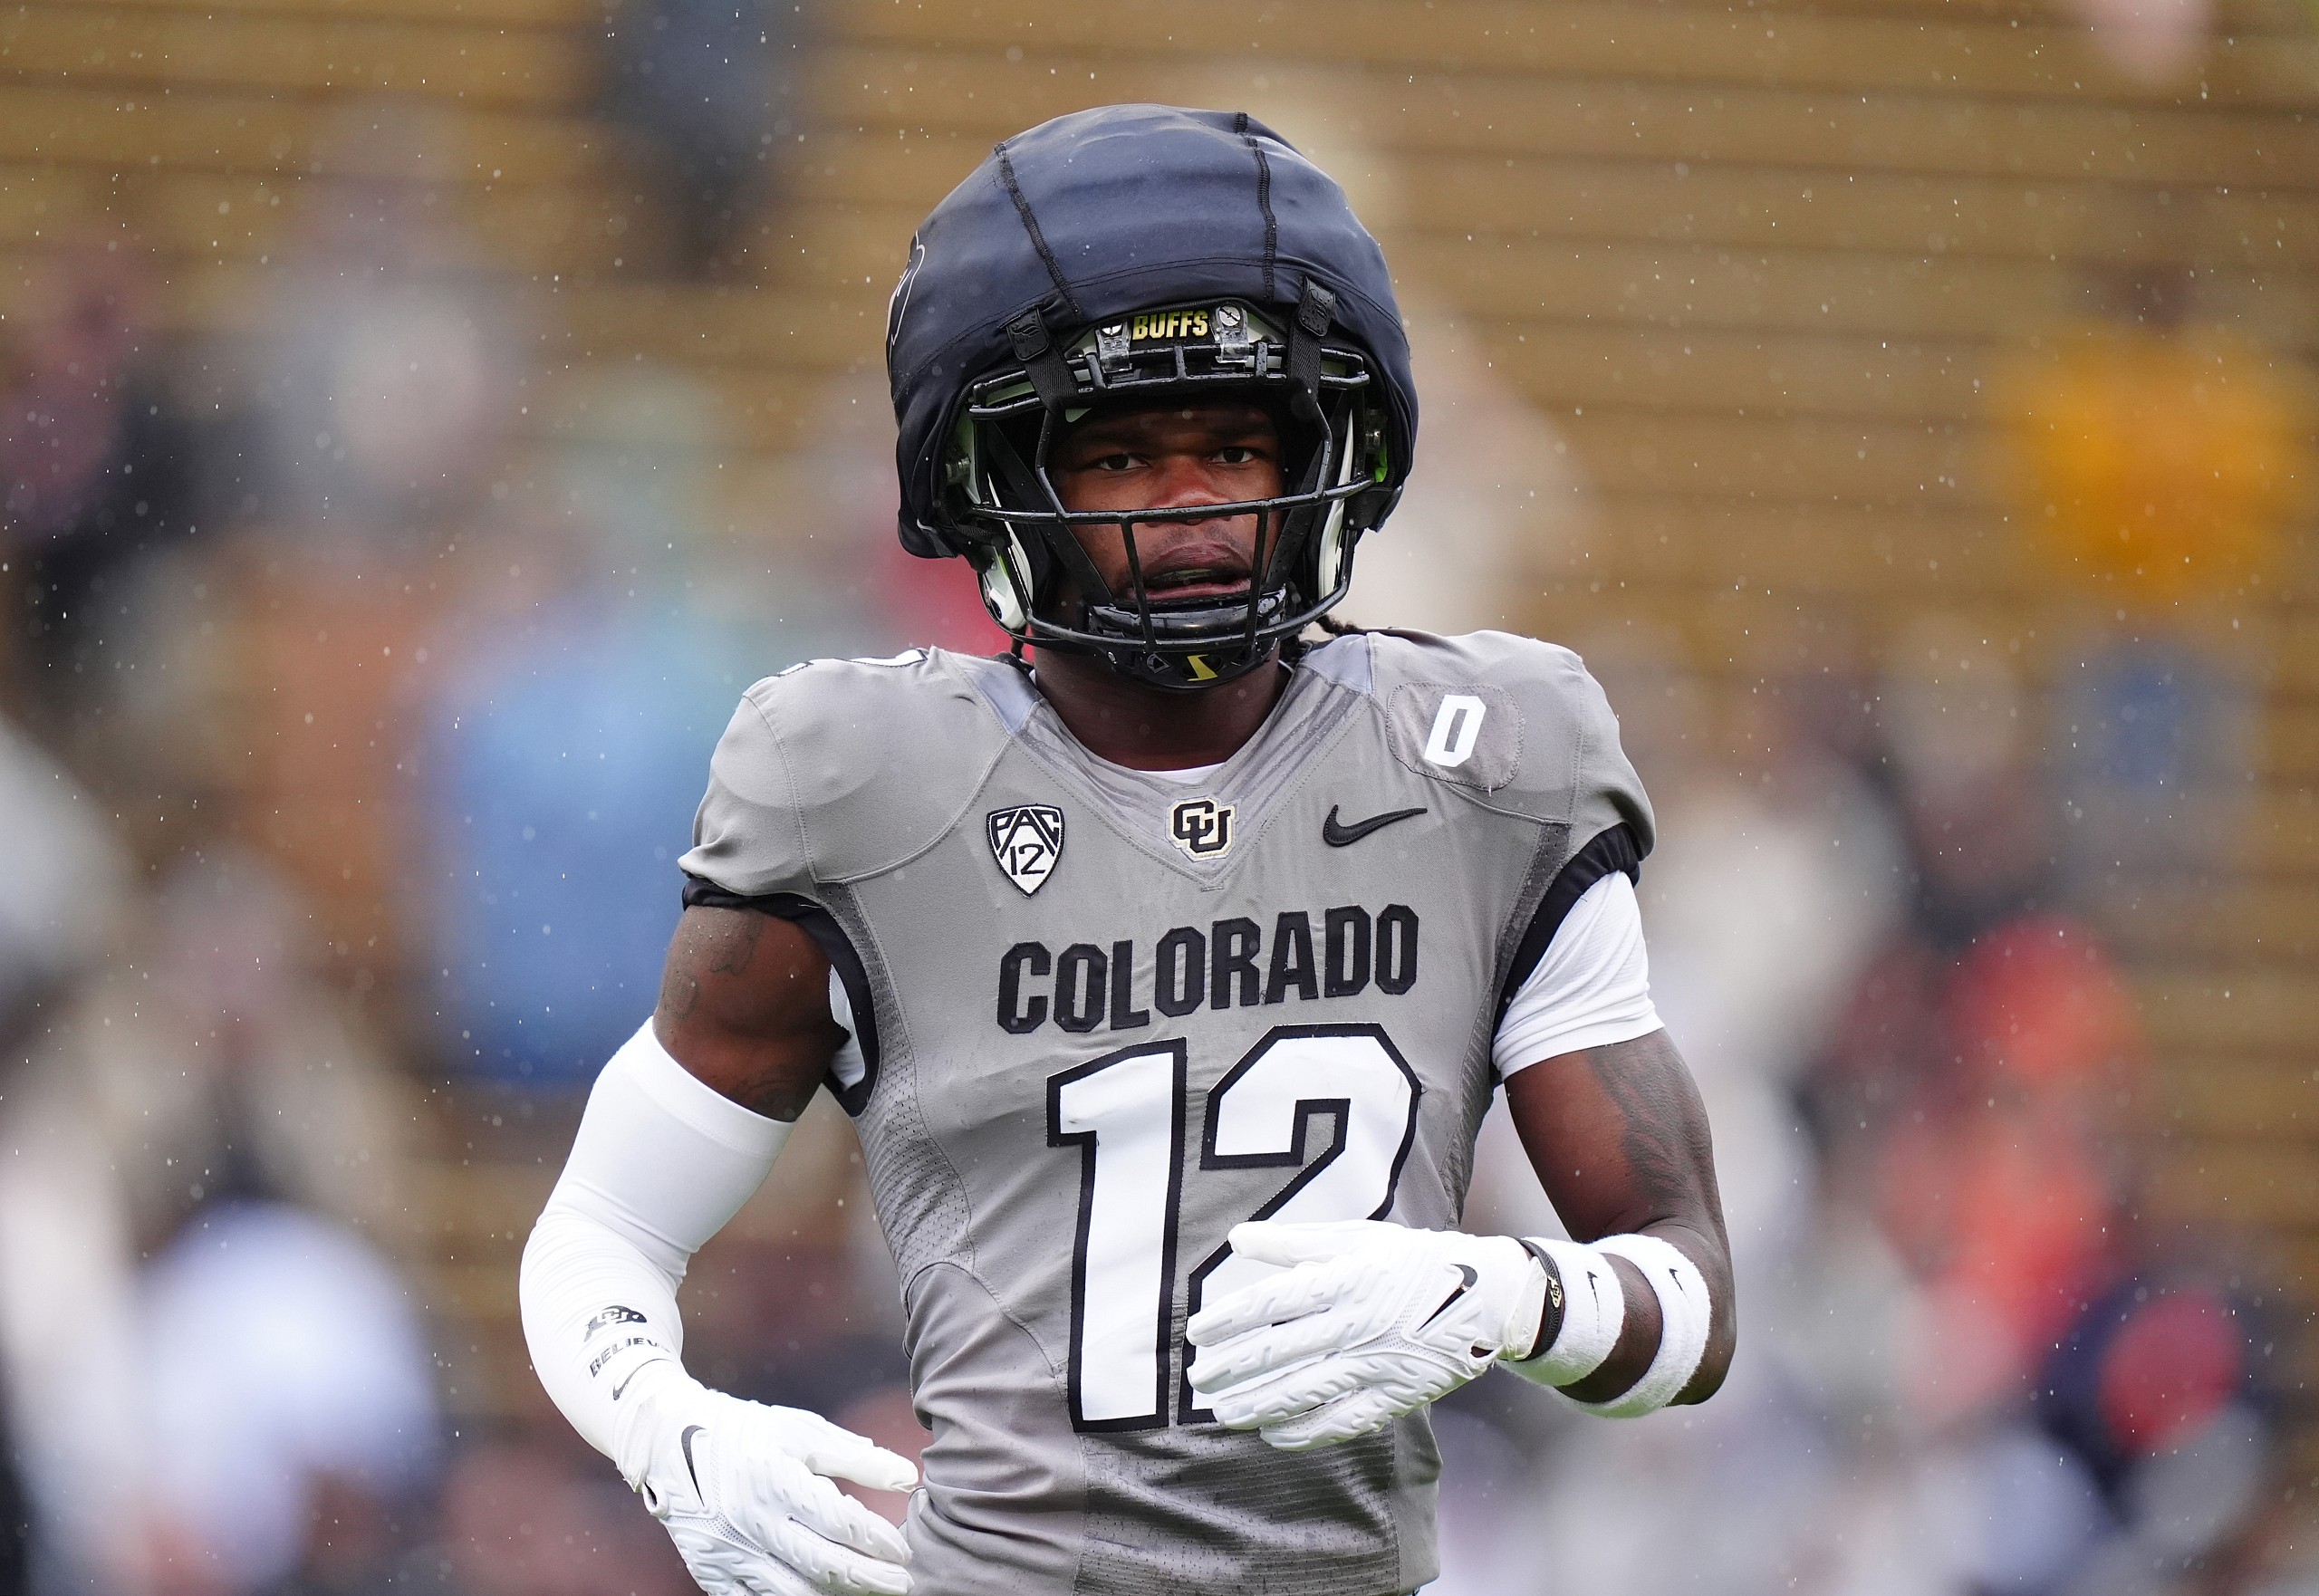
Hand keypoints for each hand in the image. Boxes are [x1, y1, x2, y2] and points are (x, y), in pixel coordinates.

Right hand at [626, 1376, 917, 1595]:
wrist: (668, 1443)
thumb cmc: (747, 1433)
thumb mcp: (802, 1433)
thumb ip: (857, 1459)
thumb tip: (909, 1478)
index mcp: (773, 1479)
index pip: (839, 1522)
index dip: (877, 1540)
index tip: (904, 1550)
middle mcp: (749, 1520)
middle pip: (821, 1564)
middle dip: (868, 1578)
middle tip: (902, 1584)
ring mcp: (727, 1551)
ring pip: (792, 1592)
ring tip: (868, 1594)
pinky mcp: (711, 1571)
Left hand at [1185, 1220, 1539, 1451]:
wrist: (1488, 1297)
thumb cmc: (1412, 1261)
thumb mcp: (1357, 1239)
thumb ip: (1294, 1242)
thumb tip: (1236, 1238)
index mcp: (1347, 1278)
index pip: (1274, 1302)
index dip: (1231, 1318)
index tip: (1197, 1331)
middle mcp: (1358, 1323)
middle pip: (1281, 1351)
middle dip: (1232, 1368)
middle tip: (1197, 1379)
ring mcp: (1378, 1363)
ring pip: (1306, 1391)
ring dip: (1258, 1404)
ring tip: (1222, 1413)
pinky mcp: (1397, 1395)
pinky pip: (1344, 1420)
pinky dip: (1306, 1431)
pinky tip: (1273, 1434)